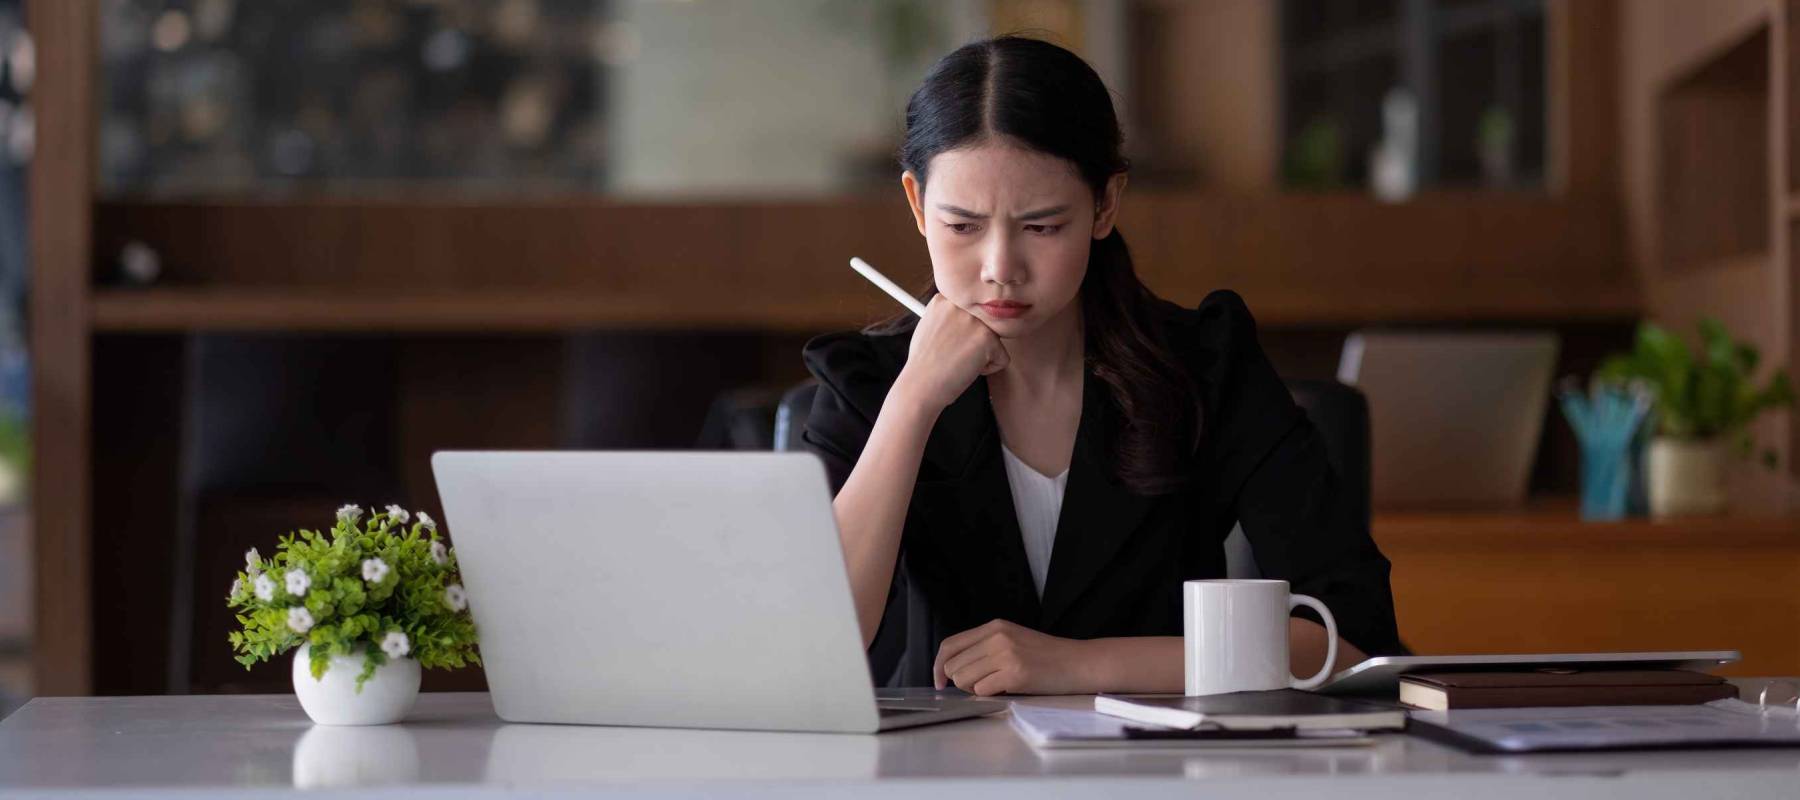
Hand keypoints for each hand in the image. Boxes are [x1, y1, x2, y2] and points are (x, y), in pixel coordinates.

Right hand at [893, 295, 1009, 411]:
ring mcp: (975, 320)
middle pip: (985, 325)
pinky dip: (988, 369)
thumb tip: (967, 314)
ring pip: (995, 340)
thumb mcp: (929, 327)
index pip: (971, 313)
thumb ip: (949, 317)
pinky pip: (1002, 358)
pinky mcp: (987, 338)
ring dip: (982, 355)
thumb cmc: (923, 364)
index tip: (949, 345)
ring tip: (958, 361)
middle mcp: (960, 304)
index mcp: (944, 298)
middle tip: (952, 355)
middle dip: (973, 343)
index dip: (963, 333)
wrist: (919, 386)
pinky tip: (966, 369)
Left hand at [933, 619, 1092, 695]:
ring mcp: (1006, 654)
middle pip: (953, 666)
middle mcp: (997, 637)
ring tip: (997, 685)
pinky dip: (990, 695)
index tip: (940, 681)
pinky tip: (1008, 689)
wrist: (1080, 663)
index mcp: (994, 627)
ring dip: (975, 689)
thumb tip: (953, 669)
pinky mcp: (1015, 673)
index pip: (950, 645)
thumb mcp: (1013, 639)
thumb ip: (985, 647)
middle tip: (982, 685)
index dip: (938, 666)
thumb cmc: (1048, 657)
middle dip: (960, 681)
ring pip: (964, 679)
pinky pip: (982, 690)